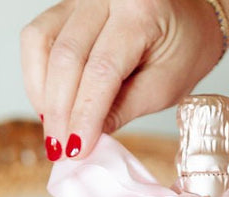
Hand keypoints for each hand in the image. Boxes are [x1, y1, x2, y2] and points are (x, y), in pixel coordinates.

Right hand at [21, 0, 225, 160]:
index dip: (85, 114)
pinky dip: (38, 76)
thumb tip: (86, 138)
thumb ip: (125, 108)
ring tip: (54, 132)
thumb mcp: (166, 86)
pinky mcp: (67, 5)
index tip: (77, 150)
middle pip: (66, 57)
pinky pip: (39, 37)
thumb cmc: (185, 50)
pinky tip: (50, 105)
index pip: (101, 70)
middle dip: (60, 111)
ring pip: (41, 43)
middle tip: (60, 151)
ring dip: (42, 94)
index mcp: (140, 11)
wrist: (190, 17)